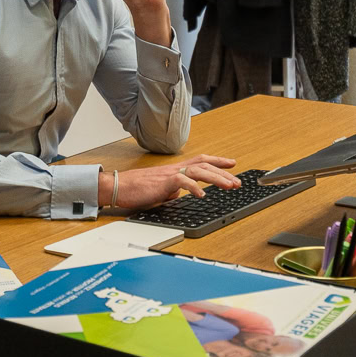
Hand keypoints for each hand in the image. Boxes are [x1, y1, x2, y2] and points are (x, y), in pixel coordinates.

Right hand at [101, 155, 239, 208]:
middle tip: (238, 181)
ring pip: (198, 171)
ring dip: (216, 178)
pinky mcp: (163, 182)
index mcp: (175, 171)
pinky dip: (194, 188)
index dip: (217, 162)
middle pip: (204, 165)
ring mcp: (169, 174)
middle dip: (224, 172)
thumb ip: (173, 189)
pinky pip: (182, 182)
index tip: (232, 164)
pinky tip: (203, 195)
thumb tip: (181, 193)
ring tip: (229, 186)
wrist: (118, 187)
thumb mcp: (160, 190)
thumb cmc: (135, 189)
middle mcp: (175, 169)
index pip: (200, 161)